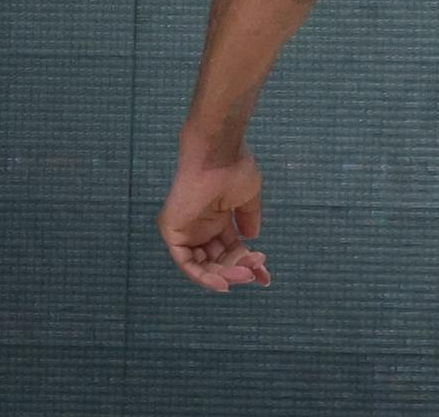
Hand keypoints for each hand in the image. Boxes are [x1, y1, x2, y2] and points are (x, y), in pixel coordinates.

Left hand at [157, 146, 272, 292]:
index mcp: (217, 218)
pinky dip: (202, 276)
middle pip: (218, 260)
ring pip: (203, 265)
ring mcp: (186, 231)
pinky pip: (186, 262)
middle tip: (255, 273)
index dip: (247, 263)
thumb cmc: (234, 170)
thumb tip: (252, 238)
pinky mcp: (173, 234)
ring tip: (244, 275)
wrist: (218, 157)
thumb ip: (249, 218)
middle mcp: (201, 227)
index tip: (265, 276)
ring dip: (224, 275)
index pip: (231, 249)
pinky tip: (222, 282)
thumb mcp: (247, 198)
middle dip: (238, 270)